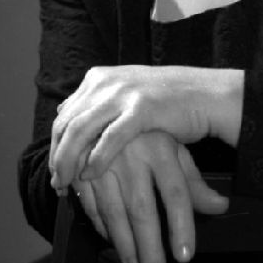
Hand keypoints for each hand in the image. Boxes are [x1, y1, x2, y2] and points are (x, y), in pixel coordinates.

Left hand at [50, 64, 242, 191]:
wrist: (207, 95)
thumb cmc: (167, 101)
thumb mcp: (125, 95)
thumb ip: (96, 103)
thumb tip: (63, 112)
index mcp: (99, 78)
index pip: (65, 114)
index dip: (56, 144)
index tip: (55, 170)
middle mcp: (106, 82)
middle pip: (67, 123)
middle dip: (58, 156)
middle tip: (57, 183)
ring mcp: (124, 93)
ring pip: (81, 129)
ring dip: (69, 160)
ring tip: (67, 183)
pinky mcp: (142, 108)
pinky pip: (110, 137)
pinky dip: (97, 158)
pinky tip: (90, 175)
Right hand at [71, 130, 228, 262]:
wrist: (104, 109)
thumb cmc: (147, 134)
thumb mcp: (174, 149)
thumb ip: (194, 182)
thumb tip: (222, 207)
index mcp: (160, 148)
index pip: (176, 193)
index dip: (181, 226)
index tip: (185, 257)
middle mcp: (132, 154)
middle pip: (142, 207)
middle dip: (149, 244)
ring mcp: (103, 162)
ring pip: (114, 210)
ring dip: (124, 242)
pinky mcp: (82, 168)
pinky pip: (91, 204)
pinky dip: (102, 227)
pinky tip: (112, 241)